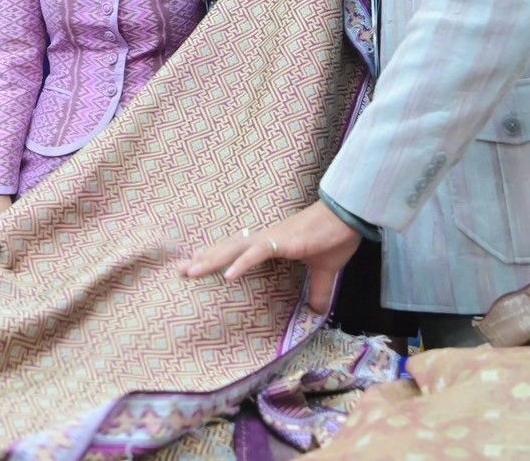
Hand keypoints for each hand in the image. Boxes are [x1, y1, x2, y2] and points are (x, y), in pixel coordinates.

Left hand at [180, 200, 360, 313]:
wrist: (348, 218)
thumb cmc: (334, 238)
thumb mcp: (324, 271)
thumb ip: (319, 291)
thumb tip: (318, 311)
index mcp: (271, 244)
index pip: (237, 250)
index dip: (217, 256)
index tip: (195, 263)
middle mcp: (265, 239)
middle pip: (227, 249)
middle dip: (203, 258)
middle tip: (180, 269)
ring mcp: (272, 238)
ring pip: (234, 249)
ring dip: (212, 260)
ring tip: (190, 270)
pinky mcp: (283, 241)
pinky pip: (257, 253)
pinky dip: (241, 264)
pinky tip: (227, 275)